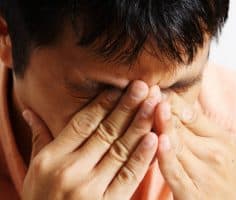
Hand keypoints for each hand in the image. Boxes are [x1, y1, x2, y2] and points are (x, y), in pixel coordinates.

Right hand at [22, 81, 160, 199]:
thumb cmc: (42, 199)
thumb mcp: (35, 170)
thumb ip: (39, 139)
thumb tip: (29, 111)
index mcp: (51, 158)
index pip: (82, 123)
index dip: (102, 104)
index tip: (119, 88)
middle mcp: (69, 170)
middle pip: (105, 131)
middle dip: (127, 107)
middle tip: (143, 86)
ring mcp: (89, 189)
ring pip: (120, 149)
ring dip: (139, 124)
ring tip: (154, 103)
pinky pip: (128, 176)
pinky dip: (142, 156)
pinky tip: (154, 138)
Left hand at [154, 92, 235, 199]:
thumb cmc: (221, 175)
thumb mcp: (218, 147)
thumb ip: (198, 126)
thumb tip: (174, 101)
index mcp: (220, 138)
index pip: (192, 114)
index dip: (171, 100)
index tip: (153, 87)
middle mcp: (214, 153)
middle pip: (182, 127)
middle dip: (161, 108)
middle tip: (143, 89)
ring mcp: (204, 174)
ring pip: (177, 145)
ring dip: (161, 125)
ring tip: (148, 105)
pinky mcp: (192, 194)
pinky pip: (175, 172)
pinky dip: (167, 156)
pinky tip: (158, 140)